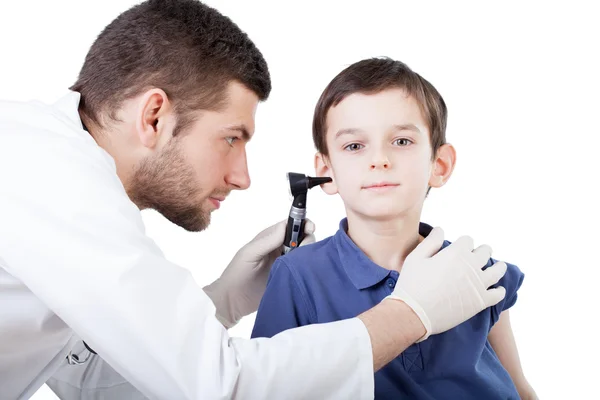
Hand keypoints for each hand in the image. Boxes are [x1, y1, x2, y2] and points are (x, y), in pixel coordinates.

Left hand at [203, 219, 315, 327]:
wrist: (234, 301)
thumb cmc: (237, 274)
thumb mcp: (249, 254)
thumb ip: (267, 241)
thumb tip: (284, 226)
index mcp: (270, 238)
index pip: (290, 225)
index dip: (301, 223)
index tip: (310, 228)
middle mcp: (280, 248)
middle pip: (301, 237)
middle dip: (307, 238)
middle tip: (303, 249)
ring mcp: (286, 263)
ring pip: (304, 252)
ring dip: (308, 253)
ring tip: (301, 261)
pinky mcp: (289, 276)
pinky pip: (302, 267)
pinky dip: (307, 266)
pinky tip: (305, 270)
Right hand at [388, 227, 506, 340]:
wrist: (414, 313)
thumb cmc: (412, 284)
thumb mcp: (416, 258)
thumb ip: (430, 242)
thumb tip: (440, 229)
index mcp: (455, 253)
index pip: (468, 240)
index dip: (463, 243)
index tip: (460, 248)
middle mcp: (471, 266)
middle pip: (485, 251)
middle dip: (482, 251)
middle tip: (480, 254)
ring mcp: (478, 284)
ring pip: (498, 271)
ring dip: (498, 267)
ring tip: (499, 266)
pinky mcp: (480, 301)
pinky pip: (498, 294)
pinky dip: (499, 290)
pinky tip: (497, 289)